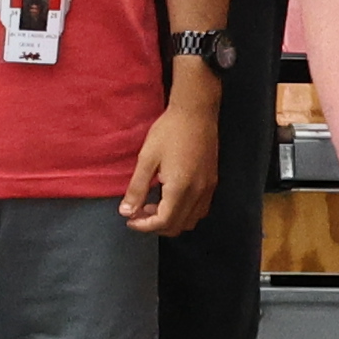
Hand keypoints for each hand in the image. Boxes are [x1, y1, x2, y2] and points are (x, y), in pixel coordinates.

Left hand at [121, 87, 222, 234]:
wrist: (196, 112)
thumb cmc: (169, 131)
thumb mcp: (147, 158)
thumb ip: (137, 188)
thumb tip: (126, 212)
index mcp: (180, 188)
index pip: (163, 222)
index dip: (144, 226)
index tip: (129, 219)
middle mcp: (198, 193)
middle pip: (178, 226)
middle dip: (155, 225)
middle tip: (138, 212)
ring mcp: (208, 189)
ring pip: (191, 220)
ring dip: (171, 220)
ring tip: (153, 205)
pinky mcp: (212, 182)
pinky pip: (200, 210)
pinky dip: (184, 213)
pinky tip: (171, 198)